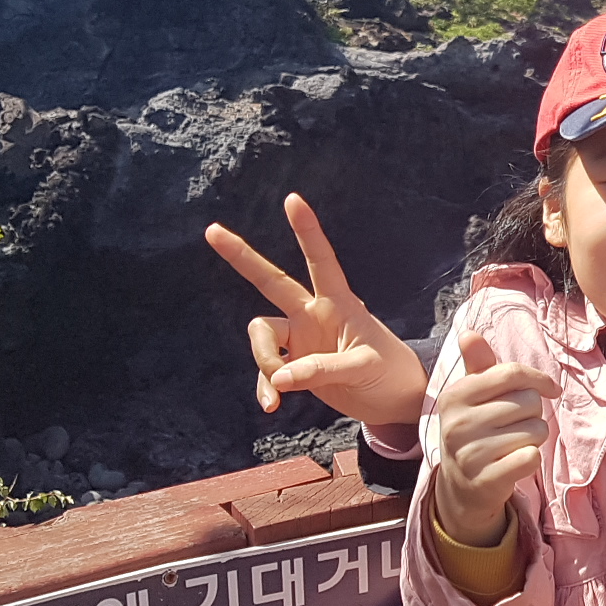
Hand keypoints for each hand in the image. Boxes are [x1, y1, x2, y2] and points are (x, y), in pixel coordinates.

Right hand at [207, 193, 428, 424]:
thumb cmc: (389, 374)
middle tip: (211, 231)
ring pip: (261, 335)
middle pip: (271, 281)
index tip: (292, 200)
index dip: (306, 231)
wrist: (393, 401)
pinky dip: (266, 387)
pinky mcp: (294, 364)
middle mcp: (314, 315)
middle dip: (241, 257)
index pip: (321, 261)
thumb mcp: (363, 370)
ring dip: (264, 362)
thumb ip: (322, 370)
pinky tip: (272, 405)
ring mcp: (301, 338)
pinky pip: (267, 370)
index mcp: (339, 304)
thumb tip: (281, 377)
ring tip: (283, 389)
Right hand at [431, 329, 559, 546]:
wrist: (461, 486)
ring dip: (535, 437)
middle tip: (516, 425)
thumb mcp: (471, 396)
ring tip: (514, 443)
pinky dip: (531, 459)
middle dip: (534, 413)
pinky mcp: (487, 480)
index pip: (512, 373)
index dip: (539, 379)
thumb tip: (469, 333)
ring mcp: (470, 454)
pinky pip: (532, 457)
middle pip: (529, 402)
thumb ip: (476, 364)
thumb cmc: (475, 430)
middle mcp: (458, 423)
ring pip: (536, 430)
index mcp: (455, 396)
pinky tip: (515, 462)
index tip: (550, 389)